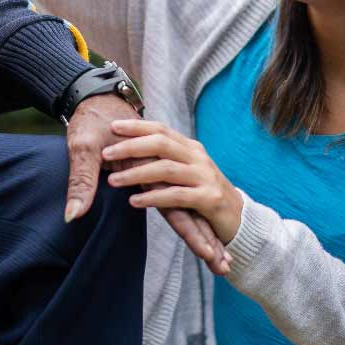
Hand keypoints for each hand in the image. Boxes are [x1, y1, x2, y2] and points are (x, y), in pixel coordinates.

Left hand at [103, 119, 244, 246]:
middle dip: (131, 147)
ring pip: (166, 169)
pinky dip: (153, 197)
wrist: (238, 219)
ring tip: (113, 180)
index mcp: (190, 148)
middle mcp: (198, 158)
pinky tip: (135, 202)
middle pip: (161, 143)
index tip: (113, 127)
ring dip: (136, 174)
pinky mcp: (209, 199)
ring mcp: (205, 177)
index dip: (136, 126)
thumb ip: (163, 161)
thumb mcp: (184, 173)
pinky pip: (177, 196)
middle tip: (106, 154)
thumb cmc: (202, 194)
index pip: (161, 129)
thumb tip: (127, 151)